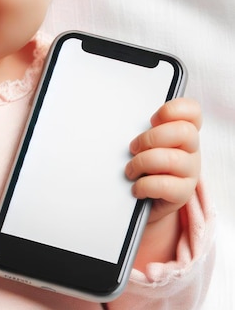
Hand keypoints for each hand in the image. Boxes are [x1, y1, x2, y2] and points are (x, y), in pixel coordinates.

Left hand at [125, 97, 200, 223]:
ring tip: (130, 170)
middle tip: (133, 148)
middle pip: (184, 132)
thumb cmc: (142, 164)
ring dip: (142, 163)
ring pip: (171, 159)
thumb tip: (117, 118)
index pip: (192, 111)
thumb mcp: (143, 143)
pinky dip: (144, 185)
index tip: (152, 119)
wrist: (144, 199)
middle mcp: (191, 149)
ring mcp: (190, 171)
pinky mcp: (183, 193)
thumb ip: (141, 128)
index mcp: (182, 131)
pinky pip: (164, 185)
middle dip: (151, 138)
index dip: (173, 110)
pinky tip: (137, 188)